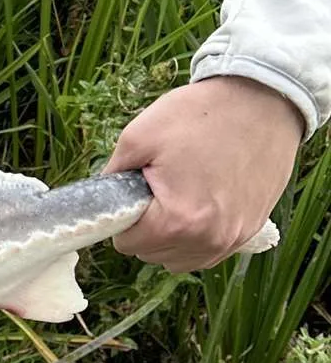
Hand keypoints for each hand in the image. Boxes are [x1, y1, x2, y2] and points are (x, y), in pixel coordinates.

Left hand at [104, 77, 302, 271]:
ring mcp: (234, 239)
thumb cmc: (199, 116)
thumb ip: (111, 176)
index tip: (131, 192)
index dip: (121, 217)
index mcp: (178, 220)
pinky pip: (207, 252)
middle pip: (152, 254)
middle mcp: (210, 239)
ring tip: (175, 194)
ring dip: (169, 237)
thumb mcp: (138, 137)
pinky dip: (194, 237)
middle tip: (155, 186)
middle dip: (145, 225)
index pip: (127, 243)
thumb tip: (103, 199)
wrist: (259, 104)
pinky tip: (195, 205)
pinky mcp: (249, 231)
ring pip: (179, 258)